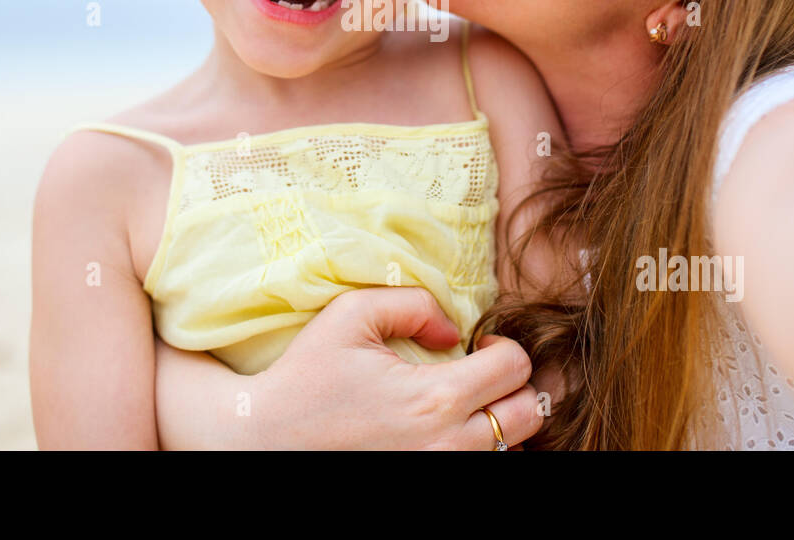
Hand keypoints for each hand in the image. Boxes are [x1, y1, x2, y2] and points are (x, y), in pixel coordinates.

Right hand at [245, 287, 541, 449]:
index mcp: (435, 399)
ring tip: (468, 406)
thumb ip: (414, 304)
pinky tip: (449, 433)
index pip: (516, 368)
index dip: (504, 347)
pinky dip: (480, 450)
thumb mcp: (351, 314)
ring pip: (514, 450)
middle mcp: (448, 446)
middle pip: (530, 414)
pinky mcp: (425, 489)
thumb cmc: (306, 375)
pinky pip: (482, 470)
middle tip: (483, 374)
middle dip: (515, 386)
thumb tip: (454, 331)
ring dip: (501, 423)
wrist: (263, 440)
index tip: (478, 345)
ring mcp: (439, 474)